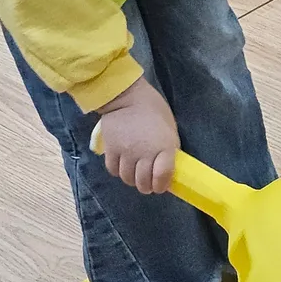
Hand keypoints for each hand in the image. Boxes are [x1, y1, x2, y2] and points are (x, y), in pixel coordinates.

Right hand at [93, 79, 179, 193]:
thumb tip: (166, 171)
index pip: (162, 178)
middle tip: (147, 181)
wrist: (127, 96)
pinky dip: (118, 170)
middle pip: (143, 183)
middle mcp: (145, 153)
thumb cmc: (153, 111)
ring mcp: (126, 152)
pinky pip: (113, 170)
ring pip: (127, 178)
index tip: (160, 185)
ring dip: (132, 178)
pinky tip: (123, 163)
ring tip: (134, 171)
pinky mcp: (111, 150)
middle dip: (147, 186)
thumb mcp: (169, 130)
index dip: (162, 185)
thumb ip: (168, 151)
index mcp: (164, 147)